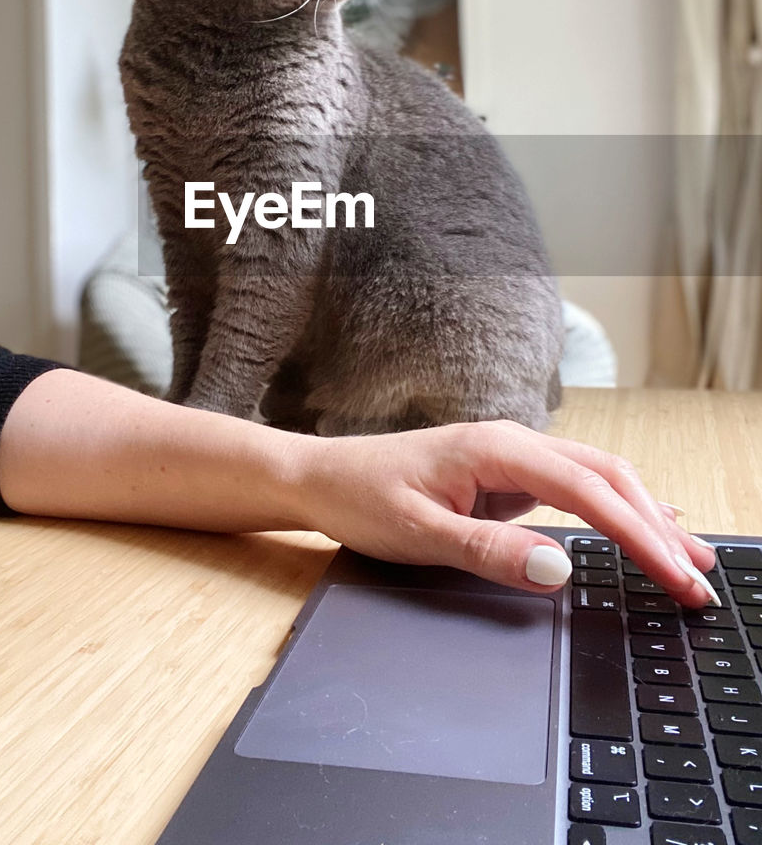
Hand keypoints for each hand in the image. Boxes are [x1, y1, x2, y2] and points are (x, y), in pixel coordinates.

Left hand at [287, 419, 717, 606]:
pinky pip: (574, 489)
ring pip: (596, 479)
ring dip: (644, 515)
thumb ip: (489, 551)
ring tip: (690, 557)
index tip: (676, 575)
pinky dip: (614, 510)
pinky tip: (641, 526)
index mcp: (496, 449)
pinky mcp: (505, 476)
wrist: (321, 477)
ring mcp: (511, 458)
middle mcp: (512, 443)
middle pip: (607, 477)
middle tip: (699, 577)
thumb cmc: (363, 497)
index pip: (589, 491)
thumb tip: (559, 567)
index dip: (640, 535)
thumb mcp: (419, 534)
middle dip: (658, 525)